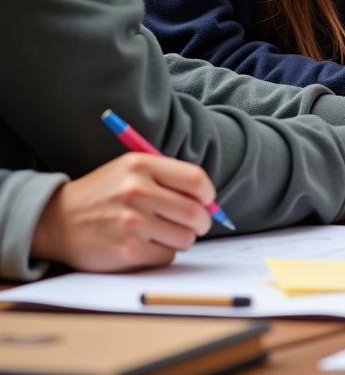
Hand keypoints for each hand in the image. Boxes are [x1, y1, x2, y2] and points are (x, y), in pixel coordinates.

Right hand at [30, 154, 213, 271]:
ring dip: (182, 238)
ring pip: (185, 238)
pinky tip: (148, 245)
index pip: (196, 180)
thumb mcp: (132, 169)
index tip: (206, 200)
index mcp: (142, 165)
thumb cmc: (104, 193)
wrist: (57, 220)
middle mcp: (137, 192)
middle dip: (202, 221)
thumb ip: (169, 177)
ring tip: (166, 233)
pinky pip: (167, 256)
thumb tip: (208, 200)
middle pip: (194, 212)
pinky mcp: (126, 251)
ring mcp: (131, 223)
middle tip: (196, 223)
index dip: (208, 194)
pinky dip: (164, 253)